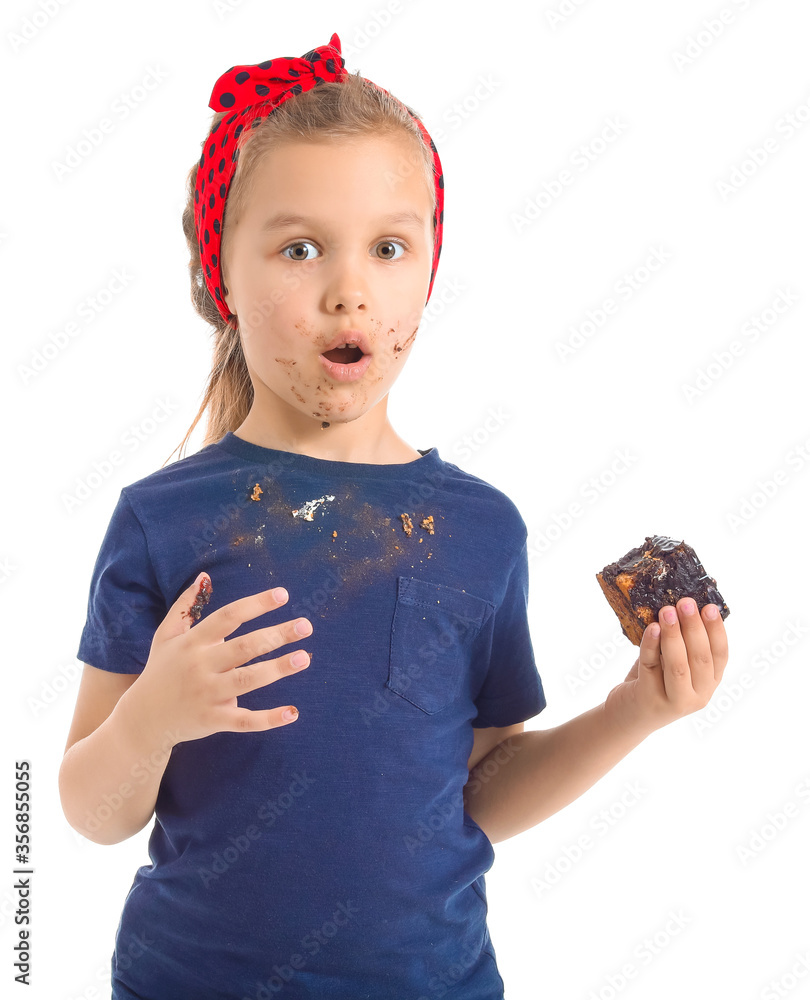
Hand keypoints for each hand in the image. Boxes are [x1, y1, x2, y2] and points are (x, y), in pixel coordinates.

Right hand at [122, 574, 312, 747]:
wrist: (141, 721)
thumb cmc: (160, 672)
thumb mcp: (165, 635)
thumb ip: (185, 606)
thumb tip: (205, 575)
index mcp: (193, 642)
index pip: (228, 616)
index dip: (255, 604)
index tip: (283, 594)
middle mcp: (200, 666)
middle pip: (244, 647)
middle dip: (276, 635)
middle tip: (306, 625)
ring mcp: (207, 694)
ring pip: (247, 680)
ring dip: (277, 669)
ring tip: (304, 658)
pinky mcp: (212, 720)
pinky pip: (244, 720)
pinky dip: (268, 719)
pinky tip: (292, 713)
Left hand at [605, 597, 728, 734]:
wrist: (627, 715)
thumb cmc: (652, 682)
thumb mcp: (671, 664)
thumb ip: (680, 644)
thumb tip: (678, 607)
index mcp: (709, 683)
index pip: (720, 655)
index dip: (717, 630)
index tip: (710, 607)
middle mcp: (698, 696)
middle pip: (701, 658)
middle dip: (694, 627)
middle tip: (686, 603)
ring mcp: (675, 701)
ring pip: (678, 665)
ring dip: (674, 634)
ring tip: (667, 610)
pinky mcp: (650, 699)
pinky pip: (651, 666)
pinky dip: (651, 644)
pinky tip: (652, 627)